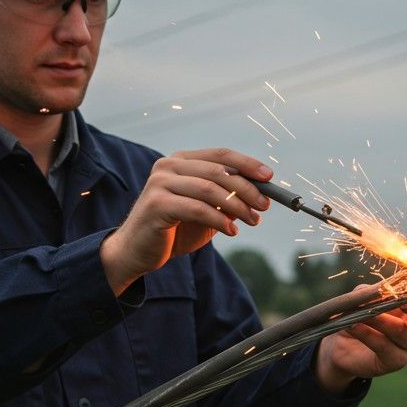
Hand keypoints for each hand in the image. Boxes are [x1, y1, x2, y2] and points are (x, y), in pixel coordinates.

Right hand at [101, 149, 271, 294]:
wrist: (137, 251)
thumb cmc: (173, 230)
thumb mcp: (205, 211)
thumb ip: (226, 200)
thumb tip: (261, 195)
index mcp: (181, 161)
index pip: (220, 155)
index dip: (247, 163)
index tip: (269, 177)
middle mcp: (168, 166)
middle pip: (218, 171)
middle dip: (247, 189)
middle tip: (264, 206)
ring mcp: (160, 183)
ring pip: (210, 190)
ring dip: (237, 206)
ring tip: (252, 221)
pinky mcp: (157, 204)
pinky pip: (198, 209)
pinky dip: (219, 220)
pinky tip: (231, 231)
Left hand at [315, 283, 406, 393]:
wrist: (342, 344)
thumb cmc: (359, 315)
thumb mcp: (364, 297)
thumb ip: (374, 292)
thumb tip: (380, 290)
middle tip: (404, 302)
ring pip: (400, 330)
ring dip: (380, 319)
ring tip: (362, 314)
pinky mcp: (395, 361)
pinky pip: (384, 346)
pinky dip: (368, 334)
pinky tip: (355, 326)